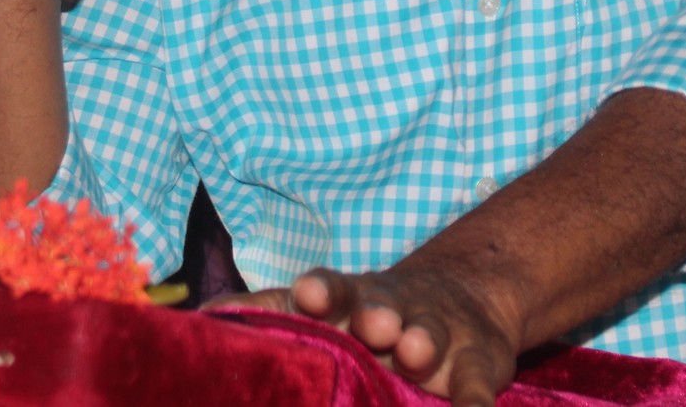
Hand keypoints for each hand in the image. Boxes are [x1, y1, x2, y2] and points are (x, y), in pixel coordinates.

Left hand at [212, 259, 523, 406]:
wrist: (465, 296)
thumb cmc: (371, 312)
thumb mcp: (329, 308)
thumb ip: (272, 312)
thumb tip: (205, 314)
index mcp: (350, 301)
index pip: (331, 290)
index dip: (322, 291)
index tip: (310, 294)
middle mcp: (392, 310)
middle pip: (383, 305)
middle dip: (377, 313)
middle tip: (374, 325)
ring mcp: (439, 334)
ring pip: (430, 333)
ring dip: (424, 340)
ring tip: (418, 350)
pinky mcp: (480, 364)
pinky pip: (480, 386)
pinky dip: (477, 401)